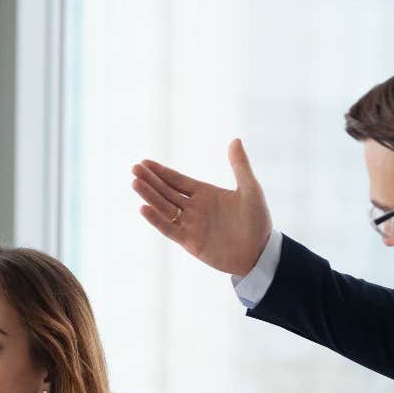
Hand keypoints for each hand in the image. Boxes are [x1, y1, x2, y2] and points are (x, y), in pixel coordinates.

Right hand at [131, 138, 271, 277]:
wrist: (259, 253)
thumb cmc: (257, 221)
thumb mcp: (250, 189)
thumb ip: (240, 166)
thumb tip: (235, 139)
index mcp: (205, 194)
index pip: (177, 180)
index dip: (161, 172)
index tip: (145, 162)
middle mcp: (194, 208)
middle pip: (166, 192)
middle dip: (150, 181)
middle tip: (134, 169)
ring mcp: (190, 225)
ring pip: (164, 208)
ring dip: (149, 196)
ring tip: (135, 183)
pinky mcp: (189, 242)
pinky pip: (169, 229)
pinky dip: (156, 220)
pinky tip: (144, 208)